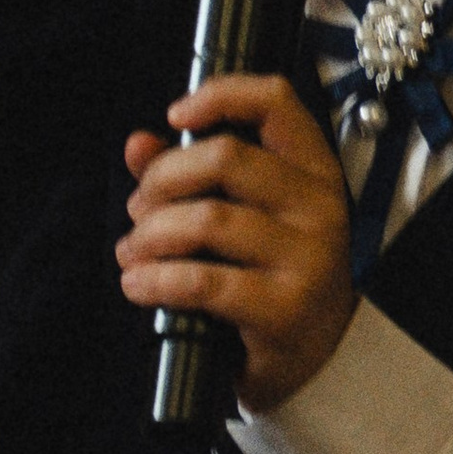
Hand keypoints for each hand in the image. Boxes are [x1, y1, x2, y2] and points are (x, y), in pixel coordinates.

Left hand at [118, 75, 355, 411]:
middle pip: (225, 158)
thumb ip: (190, 174)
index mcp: (313, 170)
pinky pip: (202, 281)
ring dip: (150, 235)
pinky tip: (139, 284)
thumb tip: (137, 143)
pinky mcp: (285, 307)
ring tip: (132, 253)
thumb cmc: (272, 274)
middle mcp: (320, 205)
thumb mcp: (244, 216)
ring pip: (207, 220)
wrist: (315, 358)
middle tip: (139, 210)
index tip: (176, 116)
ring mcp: (308, 257)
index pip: (276, 102)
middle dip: (163, 180)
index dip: (221, 95)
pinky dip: (156, 279)